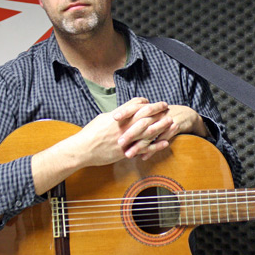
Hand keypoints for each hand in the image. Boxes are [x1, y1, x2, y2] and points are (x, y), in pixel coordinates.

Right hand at [31, 98, 172, 193]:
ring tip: (171, 122)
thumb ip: (116, 115)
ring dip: (161, 126)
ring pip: (147, 131)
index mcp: (118, 116)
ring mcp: (126, 139)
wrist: (83, 150)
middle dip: (157, 110)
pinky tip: (165, 142)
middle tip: (166, 107)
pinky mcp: (126, 151)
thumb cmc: (90, 133)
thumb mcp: (103, 118)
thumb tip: (125, 112)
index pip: (136, 105)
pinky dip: (156, 145)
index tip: (152, 102)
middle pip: (145, 116)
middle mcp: (124, 126)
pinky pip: (144, 148)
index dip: (146, 102)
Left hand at [120, 104, 208, 160]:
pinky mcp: (174, 128)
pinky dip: (153, 149)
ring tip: (128, 155)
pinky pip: (163, 140)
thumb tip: (118, 121)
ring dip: (139, 145)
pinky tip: (144, 157)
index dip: (125, 111)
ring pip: (151, 134)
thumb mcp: (152, 111)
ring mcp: (166, 120)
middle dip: (130, 133)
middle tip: (118, 143)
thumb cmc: (164, 114)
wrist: (186, 114)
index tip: (113, 117)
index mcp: (150, 107)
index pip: (135, 106)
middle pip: (142, 122)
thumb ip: (137, 114)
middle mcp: (157, 113)